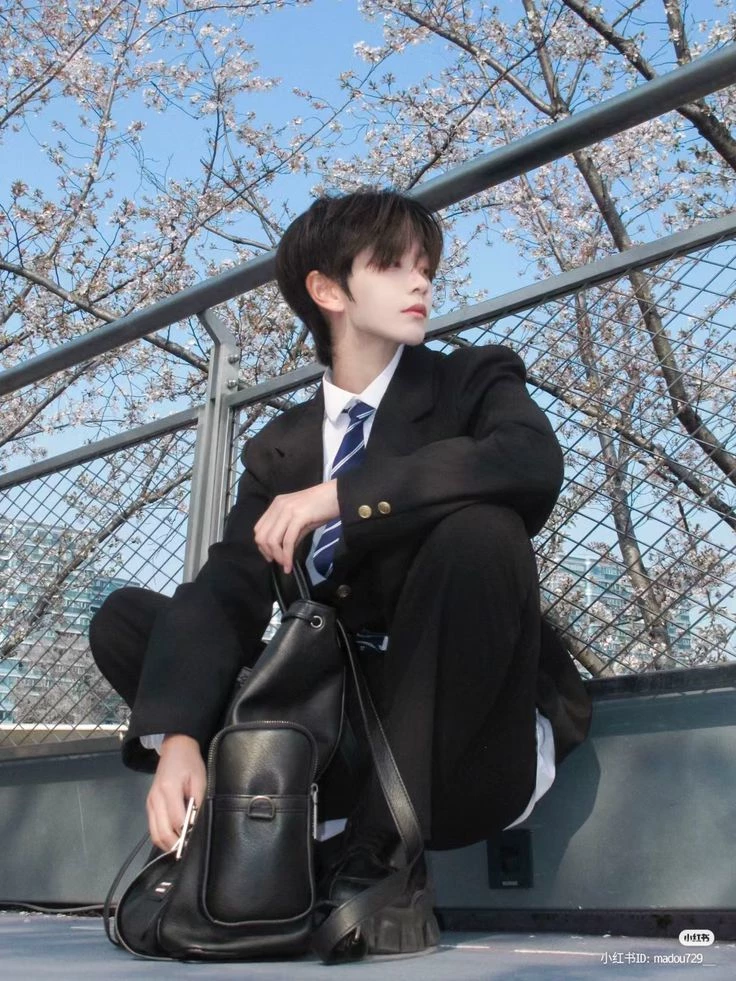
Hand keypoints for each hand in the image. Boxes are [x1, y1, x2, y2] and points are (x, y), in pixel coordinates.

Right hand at [146, 734, 205, 851]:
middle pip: (162, 831)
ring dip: (168, 844)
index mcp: (168, 790)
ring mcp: (150, 803)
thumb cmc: (190, 763)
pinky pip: (152, 828)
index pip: (176, 820)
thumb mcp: (200, 779)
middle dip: (176, 844)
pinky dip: (162, 837)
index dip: (186, 833)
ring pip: (155, 834)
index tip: (195, 841)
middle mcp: (155, 799)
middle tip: (188, 850)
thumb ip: (198, 800)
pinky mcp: (149, 805)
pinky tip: (173, 840)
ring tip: (181, 849)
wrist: (175, 749)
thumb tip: (196, 824)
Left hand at [253, 480, 338, 573]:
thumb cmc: (322, 507)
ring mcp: (287, 510)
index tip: (271, 557)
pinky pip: (287, 541)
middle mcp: (278, 506)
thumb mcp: (301, 520)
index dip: (262, 546)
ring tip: (285, 564)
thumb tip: (284, 552)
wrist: (338, 495)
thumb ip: (290, 534)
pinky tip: (290, 564)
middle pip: (262, 536)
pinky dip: (287, 556)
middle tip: (279, 562)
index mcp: (276, 505)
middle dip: (268, 553)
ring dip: (277, 556)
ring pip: (272, 540)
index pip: (259, 529)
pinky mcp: (298, 516)